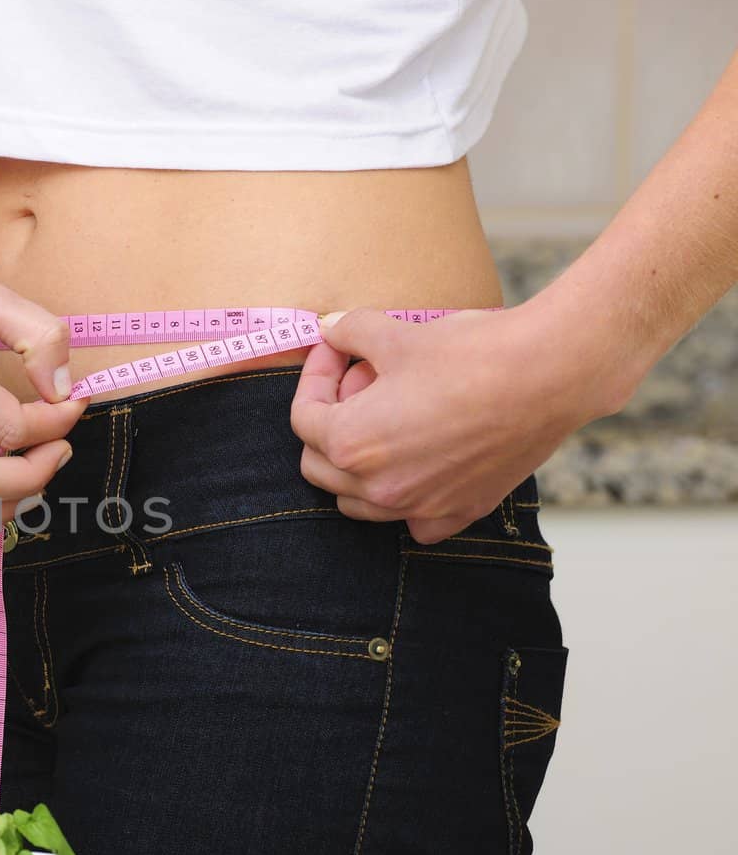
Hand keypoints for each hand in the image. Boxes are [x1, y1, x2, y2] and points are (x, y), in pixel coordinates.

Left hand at [290, 305, 616, 543]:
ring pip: (358, 503)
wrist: (551, 374)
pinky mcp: (459, 512)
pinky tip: (420, 465)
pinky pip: (414, 523)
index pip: (303, 419)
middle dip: (329, 423)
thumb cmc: (472, 353)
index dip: (315, 377)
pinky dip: (407, 501)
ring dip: (358, 466)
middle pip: (320, 466)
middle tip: (361, 383)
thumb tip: (328, 330)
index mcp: (352, 443)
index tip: (337, 352)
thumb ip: (350, 333)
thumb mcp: (397, 334)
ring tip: (387, 420)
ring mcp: (419, 506)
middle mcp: (378, 487)